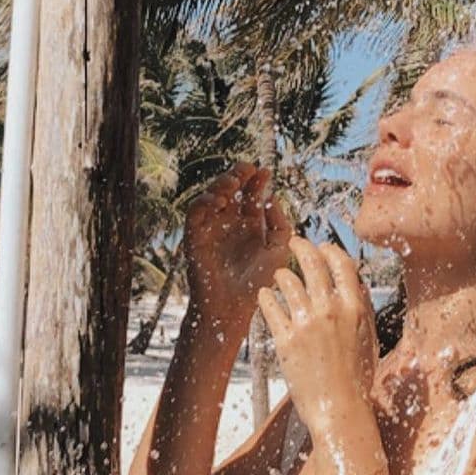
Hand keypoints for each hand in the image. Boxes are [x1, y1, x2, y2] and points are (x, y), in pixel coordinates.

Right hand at [184, 163, 291, 322]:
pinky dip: (204, 201)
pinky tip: (219, 200)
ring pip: (211, 195)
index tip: (265, 171)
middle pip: (231, 189)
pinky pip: (195, 211)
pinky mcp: (195, 236)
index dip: (257, 180)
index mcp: (250, 224)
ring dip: (221, 184)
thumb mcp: (278, 249)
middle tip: (247, 169)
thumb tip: (273, 197)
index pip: (251, 194)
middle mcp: (230, 223)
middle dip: (237, 174)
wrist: (233, 306)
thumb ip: (280, 223)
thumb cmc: (258, 281)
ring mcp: (212, 227)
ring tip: (233, 182)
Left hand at [257, 237, 377, 432]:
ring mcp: (306, 323)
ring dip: (282, 274)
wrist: (339, 408)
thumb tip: (357, 284)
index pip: (342, 263)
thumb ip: (362, 308)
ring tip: (278, 275)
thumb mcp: (368, 338)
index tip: (322, 246)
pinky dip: (266, 297)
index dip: (330, 250)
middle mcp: (331, 309)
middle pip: (313, 264)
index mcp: (355, 308)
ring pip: (288, 281)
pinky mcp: (285, 339)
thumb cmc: (358, 378)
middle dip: (302, 247)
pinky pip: (271, 307)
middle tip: (293, 242)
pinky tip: (265, 296)